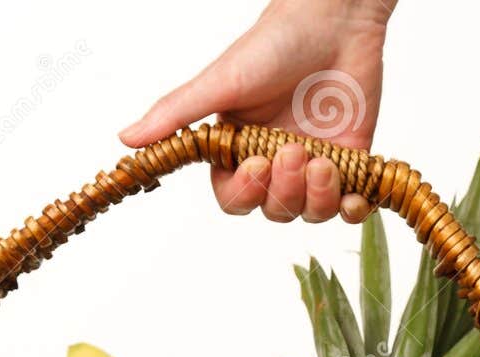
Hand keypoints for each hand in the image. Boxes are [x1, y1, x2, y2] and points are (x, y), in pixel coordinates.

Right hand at [120, 0, 394, 223]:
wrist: (335, 21)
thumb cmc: (274, 44)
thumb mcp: (220, 82)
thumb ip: (177, 115)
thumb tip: (125, 140)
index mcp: (241, 147)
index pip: (235, 197)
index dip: (246, 193)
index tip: (257, 167)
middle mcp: (276, 161)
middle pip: (275, 210)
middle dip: (285, 190)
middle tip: (294, 151)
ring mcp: (315, 164)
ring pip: (312, 213)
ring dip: (318, 197)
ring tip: (323, 161)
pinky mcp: (353, 162)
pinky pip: (352, 207)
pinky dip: (353, 208)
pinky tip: (353, 194)